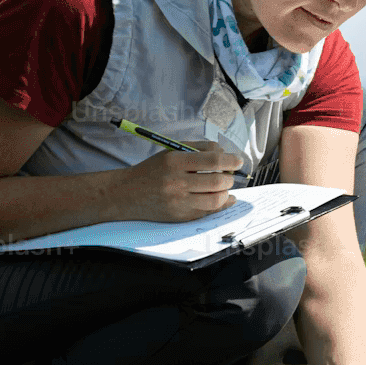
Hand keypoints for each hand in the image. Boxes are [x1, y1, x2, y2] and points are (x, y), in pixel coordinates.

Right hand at [119, 139, 242, 221]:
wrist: (127, 193)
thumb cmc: (152, 170)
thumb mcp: (170, 151)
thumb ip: (198, 148)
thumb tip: (224, 154)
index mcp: (174, 161)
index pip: (212, 160)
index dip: (230, 160)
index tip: (238, 161)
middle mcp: (177, 182)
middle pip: (217, 180)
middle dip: (229, 177)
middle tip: (229, 175)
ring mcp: (179, 201)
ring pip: (216, 199)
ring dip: (227, 192)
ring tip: (225, 187)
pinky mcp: (180, 216)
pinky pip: (208, 212)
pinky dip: (221, 205)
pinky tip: (225, 199)